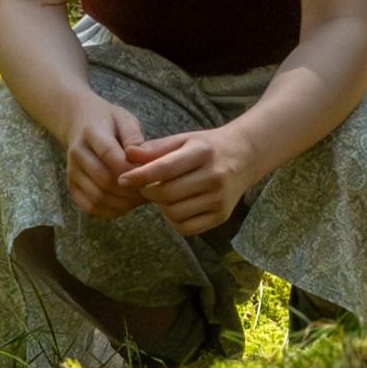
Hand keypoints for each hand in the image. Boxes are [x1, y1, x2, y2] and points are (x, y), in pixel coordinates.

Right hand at [64, 99, 147, 219]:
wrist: (80, 123)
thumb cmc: (109, 122)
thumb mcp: (125, 119)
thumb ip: (134, 137)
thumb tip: (142, 157)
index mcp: (90, 132)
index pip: (109, 154)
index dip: (131, 169)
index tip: (151, 176)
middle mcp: (77, 154)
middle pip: (104, 180)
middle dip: (131, 190)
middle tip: (151, 191)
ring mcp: (72, 172)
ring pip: (98, 197)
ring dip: (124, 203)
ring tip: (142, 198)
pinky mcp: (72, 187)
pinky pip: (91, 207)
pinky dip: (111, 211)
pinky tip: (126, 204)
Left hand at [117, 125, 257, 236]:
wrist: (244, 157)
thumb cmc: (206, 148)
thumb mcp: (183, 140)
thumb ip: (155, 148)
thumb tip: (127, 154)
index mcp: (202, 152)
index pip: (164, 168)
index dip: (140, 176)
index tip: (123, 179)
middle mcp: (214, 176)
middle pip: (166, 193)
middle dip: (148, 191)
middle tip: (146, 186)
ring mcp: (219, 199)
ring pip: (174, 212)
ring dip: (161, 205)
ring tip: (164, 194)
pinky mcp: (221, 216)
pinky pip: (186, 227)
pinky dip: (173, 220)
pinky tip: (175, 206)